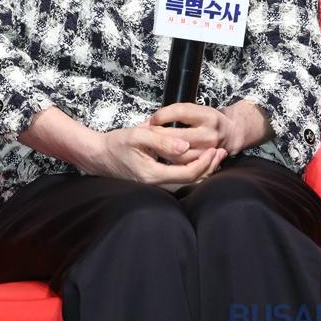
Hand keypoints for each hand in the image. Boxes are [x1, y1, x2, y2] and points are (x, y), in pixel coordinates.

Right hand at [88, 121, 227, 187]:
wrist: (99, 155)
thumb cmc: (117, 143)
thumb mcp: (138, 136)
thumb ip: (162, 141)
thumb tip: (185, 146)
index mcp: (153, 174)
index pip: (188, 173)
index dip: (204, 162)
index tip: (214, 149)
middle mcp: (156, 184)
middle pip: (191, 181)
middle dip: (209, 167)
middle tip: (222, 151)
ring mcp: (156, 185)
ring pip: (187, 182)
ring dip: (203, 169)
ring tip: (216, 155)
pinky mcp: (155, 181)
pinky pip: (180, 179)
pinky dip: (193, 170)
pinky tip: (199, 159)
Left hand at [145, 102, 244, 164]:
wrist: (232, 133)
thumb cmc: (209, 119)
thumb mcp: (196, 109)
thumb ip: (176, 112)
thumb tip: (153, 120)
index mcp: (207, 115)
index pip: (181, 112)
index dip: (163, 115)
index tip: (153, 118)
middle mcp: (209, 134)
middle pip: (179, 138)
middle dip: (160, 136)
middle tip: (148, 135)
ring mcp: (209, 151)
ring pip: (181, 156)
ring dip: (164, 152)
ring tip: (153, 147)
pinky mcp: (206, 163)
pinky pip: (187, 166)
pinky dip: (173, 162)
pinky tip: (164, 157)